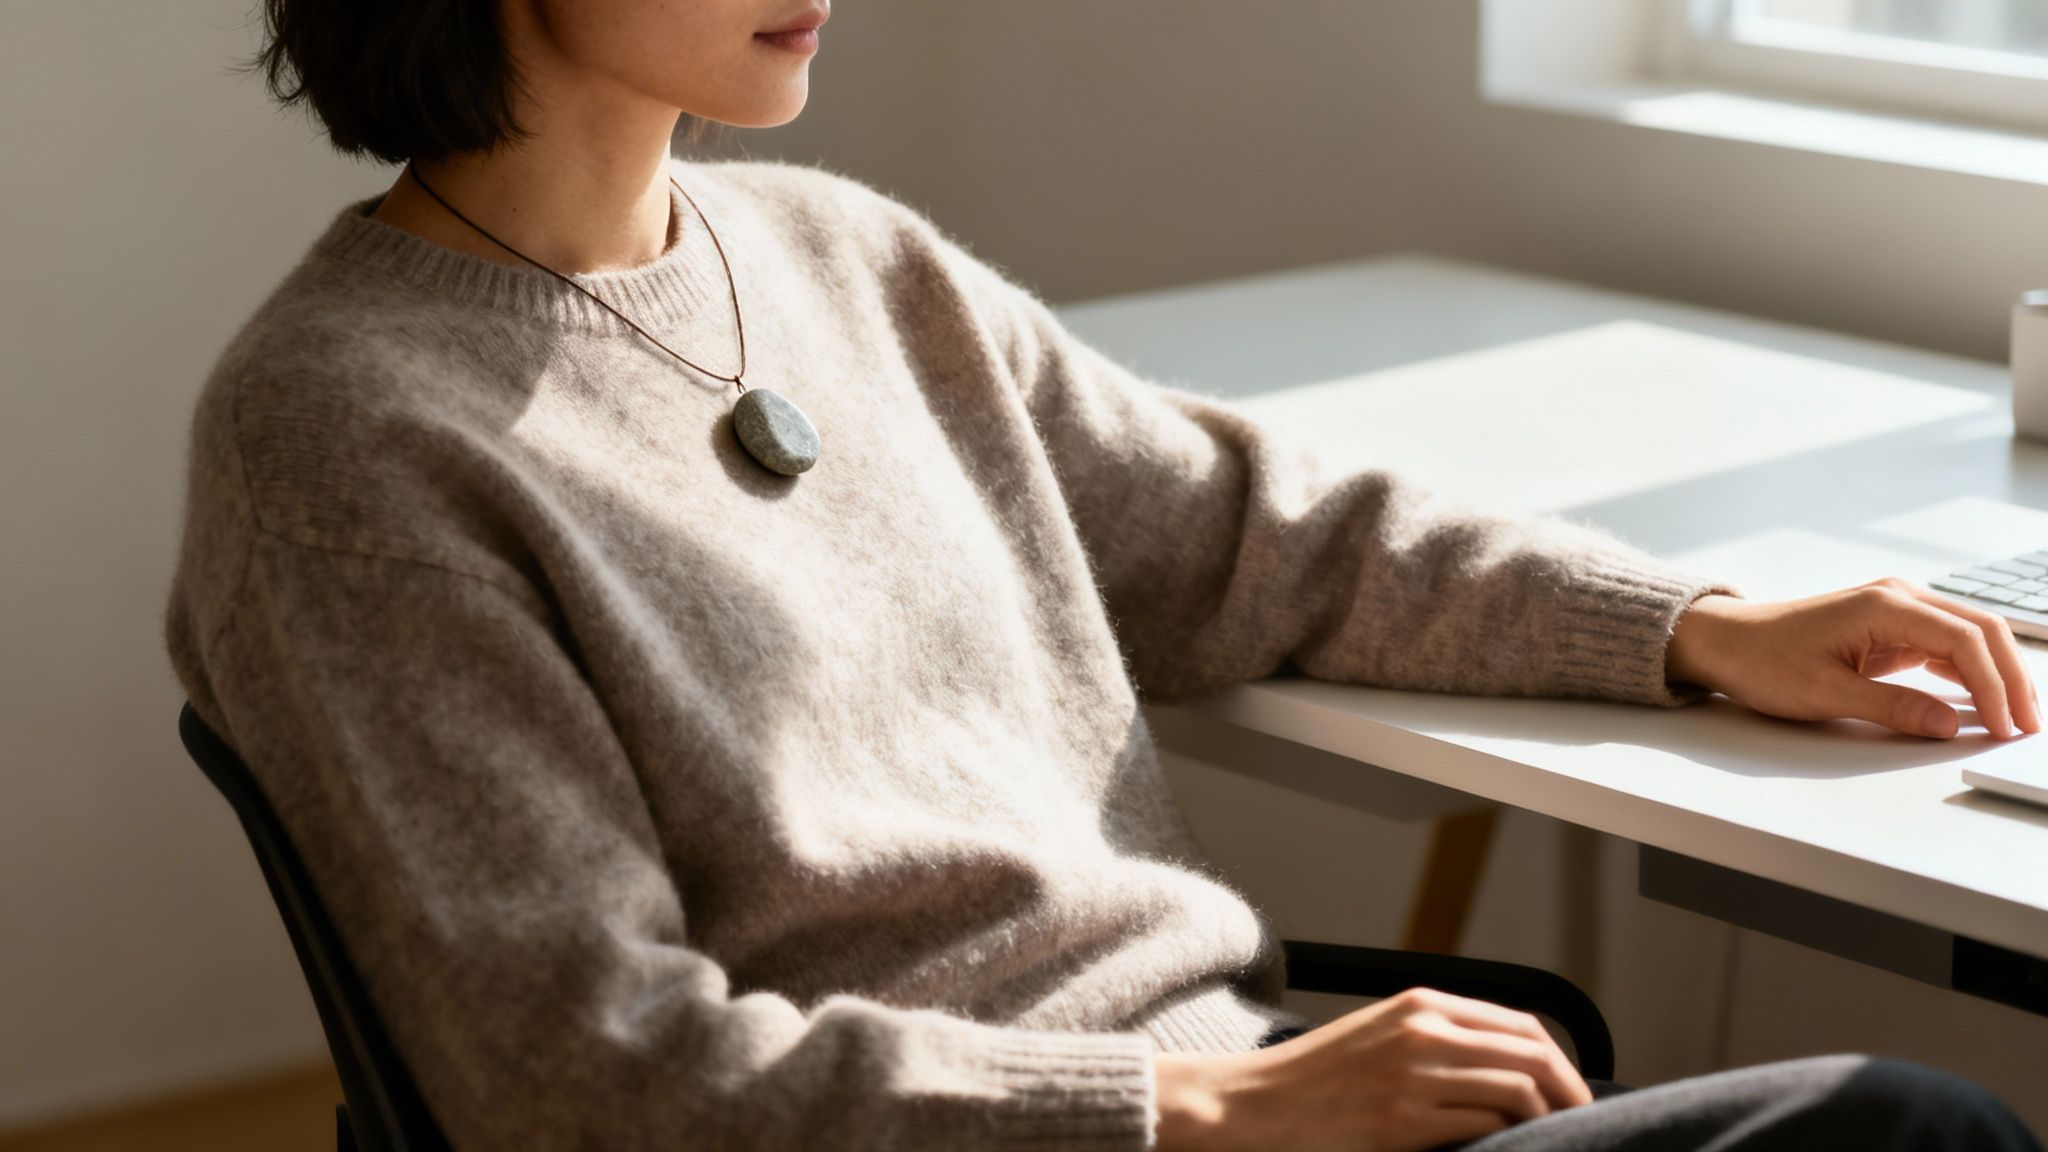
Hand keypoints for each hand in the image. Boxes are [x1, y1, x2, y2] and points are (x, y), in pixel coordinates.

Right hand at [1153, 987, 1591, 1151]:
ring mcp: (1415, 1076)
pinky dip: (1506, 1139)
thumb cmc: (1314, 1078)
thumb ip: (1435, 1038)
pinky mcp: (1403, 1121)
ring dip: (1543, 1119)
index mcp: (1420, 1004)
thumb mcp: (1379, 1035)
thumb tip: (1503, 1067)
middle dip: (1567, 1091)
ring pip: (1516, 1091)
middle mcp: (1423, 1031)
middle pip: (1531, 1054)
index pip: (1519, 1024)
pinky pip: (1483, 1126)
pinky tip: (1504, 1148)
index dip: (1558, 1060)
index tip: (1570, 1090)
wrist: (1255, 1104)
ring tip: (1547, 1139)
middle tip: (1577, 1120)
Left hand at [1665, 580, 2042, 739]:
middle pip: (1981, 631)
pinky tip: (1981, 701)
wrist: (1726, 642)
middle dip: (2010, 677)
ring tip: (2015, 717)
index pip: (1964, 641)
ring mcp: (1896, 611)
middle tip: (2029, 725)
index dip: (1993, 686)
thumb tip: (1950, 724)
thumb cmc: (1763, 661)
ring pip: (1969, 637)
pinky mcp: (1890, 630)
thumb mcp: (1825, 693)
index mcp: (1885, 605)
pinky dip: (1968, 673)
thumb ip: (1891, 708)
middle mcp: (1898, 599)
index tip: (2005, 726)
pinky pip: (1945, 647)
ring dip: (1995, 675)